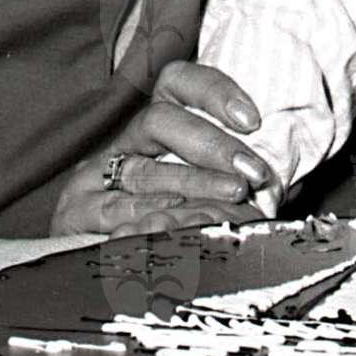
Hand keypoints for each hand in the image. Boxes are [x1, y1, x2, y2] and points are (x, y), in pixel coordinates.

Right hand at [52, 61, 280, 236]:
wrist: (114, 272)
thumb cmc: (181, 224)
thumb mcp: (216, 193)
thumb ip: (240, 179)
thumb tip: (280, 175)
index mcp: (159, 127)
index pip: (178, 82)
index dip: (214, 91)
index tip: (252, 120)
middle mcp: (125, 142)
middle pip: (160, 120)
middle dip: (210, 144)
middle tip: (252, 171)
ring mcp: (94, 175)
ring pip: (143, 169)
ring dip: (193, 184)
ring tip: (233, 198)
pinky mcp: (75, 210)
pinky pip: (113, 210)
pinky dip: (150, 217)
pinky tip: (178, 224)